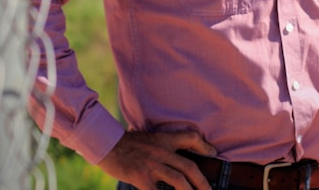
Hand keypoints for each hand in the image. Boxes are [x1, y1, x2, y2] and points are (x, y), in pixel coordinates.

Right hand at [98, 130, 216, 189]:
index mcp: (163, 140)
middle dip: (202, 182)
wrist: (104, 143)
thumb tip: (168, 153)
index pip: (189, 137)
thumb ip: (159, 145)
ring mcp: (151, 164)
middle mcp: (161, 151)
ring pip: (178, 180)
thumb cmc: (124, 143)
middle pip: (189, 166)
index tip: (213, 153)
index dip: (204, 146)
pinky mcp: (140, 177)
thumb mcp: (146, 138)